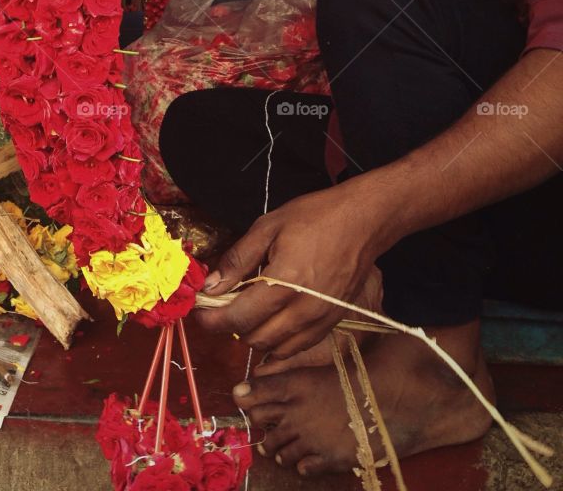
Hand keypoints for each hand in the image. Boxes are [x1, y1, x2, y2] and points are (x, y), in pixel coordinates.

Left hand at [196, 182, 385, 357]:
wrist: (363, 221)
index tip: (200, 312)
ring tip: (247, 310)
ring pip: (275, 348)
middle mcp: (303, 311)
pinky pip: (297, 346)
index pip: (238, 318)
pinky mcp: (332, 323)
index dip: (213, 319)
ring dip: (254, 335)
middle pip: (254, 338)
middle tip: (222, 305)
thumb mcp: (268, 227)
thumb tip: (212, 286)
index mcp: (283, 284)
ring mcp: (320, 321)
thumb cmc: (315, 217)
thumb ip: (238, 260)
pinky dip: (278, 341)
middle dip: (231, 326)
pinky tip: (272, 319)